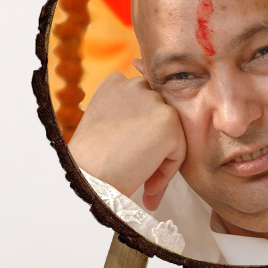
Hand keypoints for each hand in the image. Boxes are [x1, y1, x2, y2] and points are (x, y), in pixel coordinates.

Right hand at [68, 72, 186, 211]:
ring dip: (161, 156)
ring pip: (171, 133)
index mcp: (116, 82)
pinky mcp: (168, 119)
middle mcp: (135, 84)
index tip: (125, 154)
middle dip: (151, 142)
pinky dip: (168, 170)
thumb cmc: (90, 162)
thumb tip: (149, 126)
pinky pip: (179, 150)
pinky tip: (148, 184)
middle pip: (158, 117)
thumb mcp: (103, 125)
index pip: (143, 105)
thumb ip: (126, 115)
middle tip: (134, 167)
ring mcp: (153, 100)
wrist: (87, 181)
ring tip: (142, 177)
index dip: (138, 134)